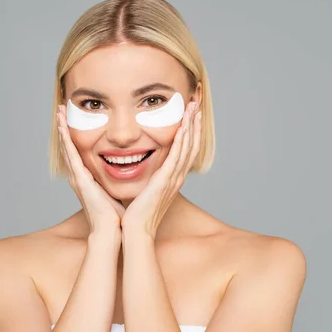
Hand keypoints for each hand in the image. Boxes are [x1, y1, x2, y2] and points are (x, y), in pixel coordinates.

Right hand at [57, 104, 124, 239]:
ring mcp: (76, 176)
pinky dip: (65, 138)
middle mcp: (78, 176)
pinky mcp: (79, 178)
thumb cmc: (115, 217)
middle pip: (68, 147)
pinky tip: (62, 125)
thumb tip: (130, 176)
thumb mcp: (115, 193)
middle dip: (64, 128)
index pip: (77, 153)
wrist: (111, 231)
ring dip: (61, 128)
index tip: (71, 122)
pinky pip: (70, 153)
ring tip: (58, 111)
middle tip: (60, 110)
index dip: (73, 137)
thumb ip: (117, 183)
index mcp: (86, 179)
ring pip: (66, 146)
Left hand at [121, 101, 201, 239]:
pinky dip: (182, 140)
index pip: (185, 149)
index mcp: (171, 178)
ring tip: (194, 106)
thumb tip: (138, 166)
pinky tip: (184, 126)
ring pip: (188, 147)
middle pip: (192, 144)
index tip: (190, 112)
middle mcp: (176, 177)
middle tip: (197, 101)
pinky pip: (177, 157)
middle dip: (195, 122)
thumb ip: (146, 177)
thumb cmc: (136, 213)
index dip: (190, 130)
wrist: (135, 230)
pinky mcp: (165, 181)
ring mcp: (173, 179)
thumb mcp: (144, 189)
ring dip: (192, 125)